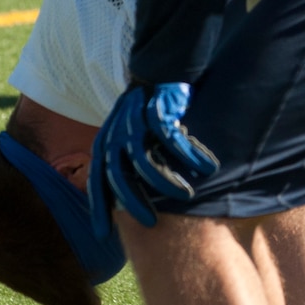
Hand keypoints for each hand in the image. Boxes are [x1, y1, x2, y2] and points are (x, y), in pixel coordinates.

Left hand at [88, 82, 219, 235]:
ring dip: (165, 182)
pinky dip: (189, 156)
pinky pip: (173, 141)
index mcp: (105, 143)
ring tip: (185, 196)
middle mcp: (115, 135)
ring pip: (146, 162)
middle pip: (119, 176)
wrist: (157, 70)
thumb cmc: (144, 111)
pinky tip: (207, 167)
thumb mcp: (126, 135)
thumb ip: (125, 161)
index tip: (102, 235)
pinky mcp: (158, 111)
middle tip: (149, 224)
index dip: (99, 208)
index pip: (97, 181)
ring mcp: (136, 123)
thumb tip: (130, 197)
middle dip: (133, 202)